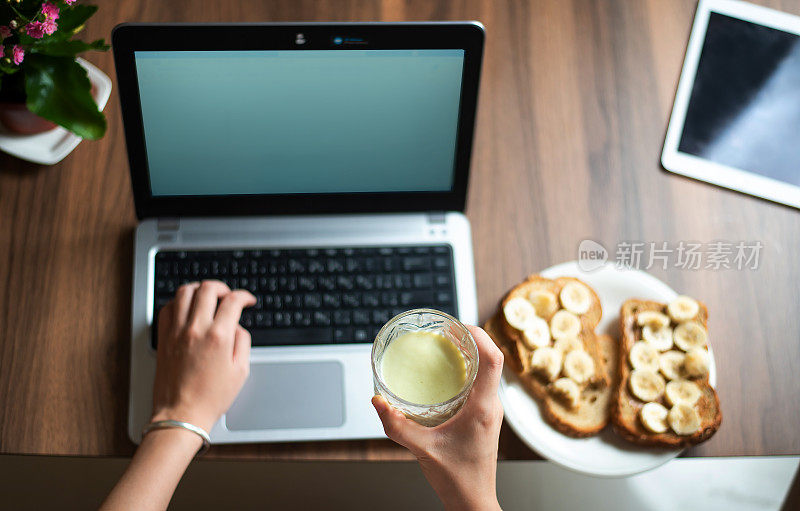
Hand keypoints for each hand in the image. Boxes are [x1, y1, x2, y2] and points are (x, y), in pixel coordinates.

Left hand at [151, 280, 255, 431]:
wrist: (182, 414)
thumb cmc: (211, 398)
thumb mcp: (240, 371)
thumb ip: (243, 342)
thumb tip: (237, 326)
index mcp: (219, 337)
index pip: (233, 301)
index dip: (244, 296)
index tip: (247, 300)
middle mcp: (196, 329)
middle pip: (208, 289)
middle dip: (222, 287)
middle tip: (228, 295)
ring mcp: (176, 331)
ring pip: (185, 292)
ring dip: (199, 289)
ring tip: (207, 295)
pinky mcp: (163, 338)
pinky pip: (167, 307)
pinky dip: (178, 301)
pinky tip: (186, 308)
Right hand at [372, 325, 503, 510]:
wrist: (472, 501)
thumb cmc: (456, 479)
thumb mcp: (421, 449)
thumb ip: (396, 426)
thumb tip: (377, 401)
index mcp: (482, 408)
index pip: (493, 360)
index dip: (479, 335)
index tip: (459, 325)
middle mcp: (491, 406)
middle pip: (491, 359)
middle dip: (471, 339)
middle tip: (446, 330)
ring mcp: (490, 411)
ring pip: (488, 371)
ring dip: (471, 354)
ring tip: (447, 345)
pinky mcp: (485, 417)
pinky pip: (482, 383)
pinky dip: (468, 370)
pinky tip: (449, 372)